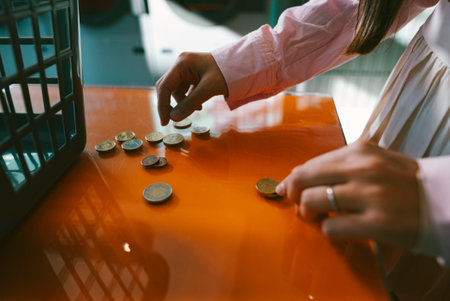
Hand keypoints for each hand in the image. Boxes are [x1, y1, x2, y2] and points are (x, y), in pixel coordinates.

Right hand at [156, 52, 227, 125]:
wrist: (243, 66)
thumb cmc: (228, 72)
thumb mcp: (209, 89)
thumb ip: (190, 103)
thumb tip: (174, 118)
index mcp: (182, 63)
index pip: (165, 86)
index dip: (162, 105)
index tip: (164, 121)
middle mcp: (182, 64)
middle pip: (167, 87)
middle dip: (169, 104)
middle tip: (170, 121)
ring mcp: (187, 70)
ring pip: (176, 90)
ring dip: (182, 103)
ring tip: (197, 109)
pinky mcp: (193, 76)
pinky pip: (185, 90)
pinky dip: (189, 100)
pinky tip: (199, 106)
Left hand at [275, 141, 420, 248]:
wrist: (443, 200)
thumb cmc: (402, 182)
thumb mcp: (374, 160)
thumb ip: (339, 165)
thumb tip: (297, 176)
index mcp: (360, 150)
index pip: (311, 164)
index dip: (294, 179)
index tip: (288, 189)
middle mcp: (362, 168)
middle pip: (303, 178)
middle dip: (293, 194)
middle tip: (299, 203)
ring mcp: (370, 195)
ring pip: (312, 201)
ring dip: (308, 212)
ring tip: (318, 216)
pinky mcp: (378, 222)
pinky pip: (332, 227)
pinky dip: (328, 230)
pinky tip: (339, 228)